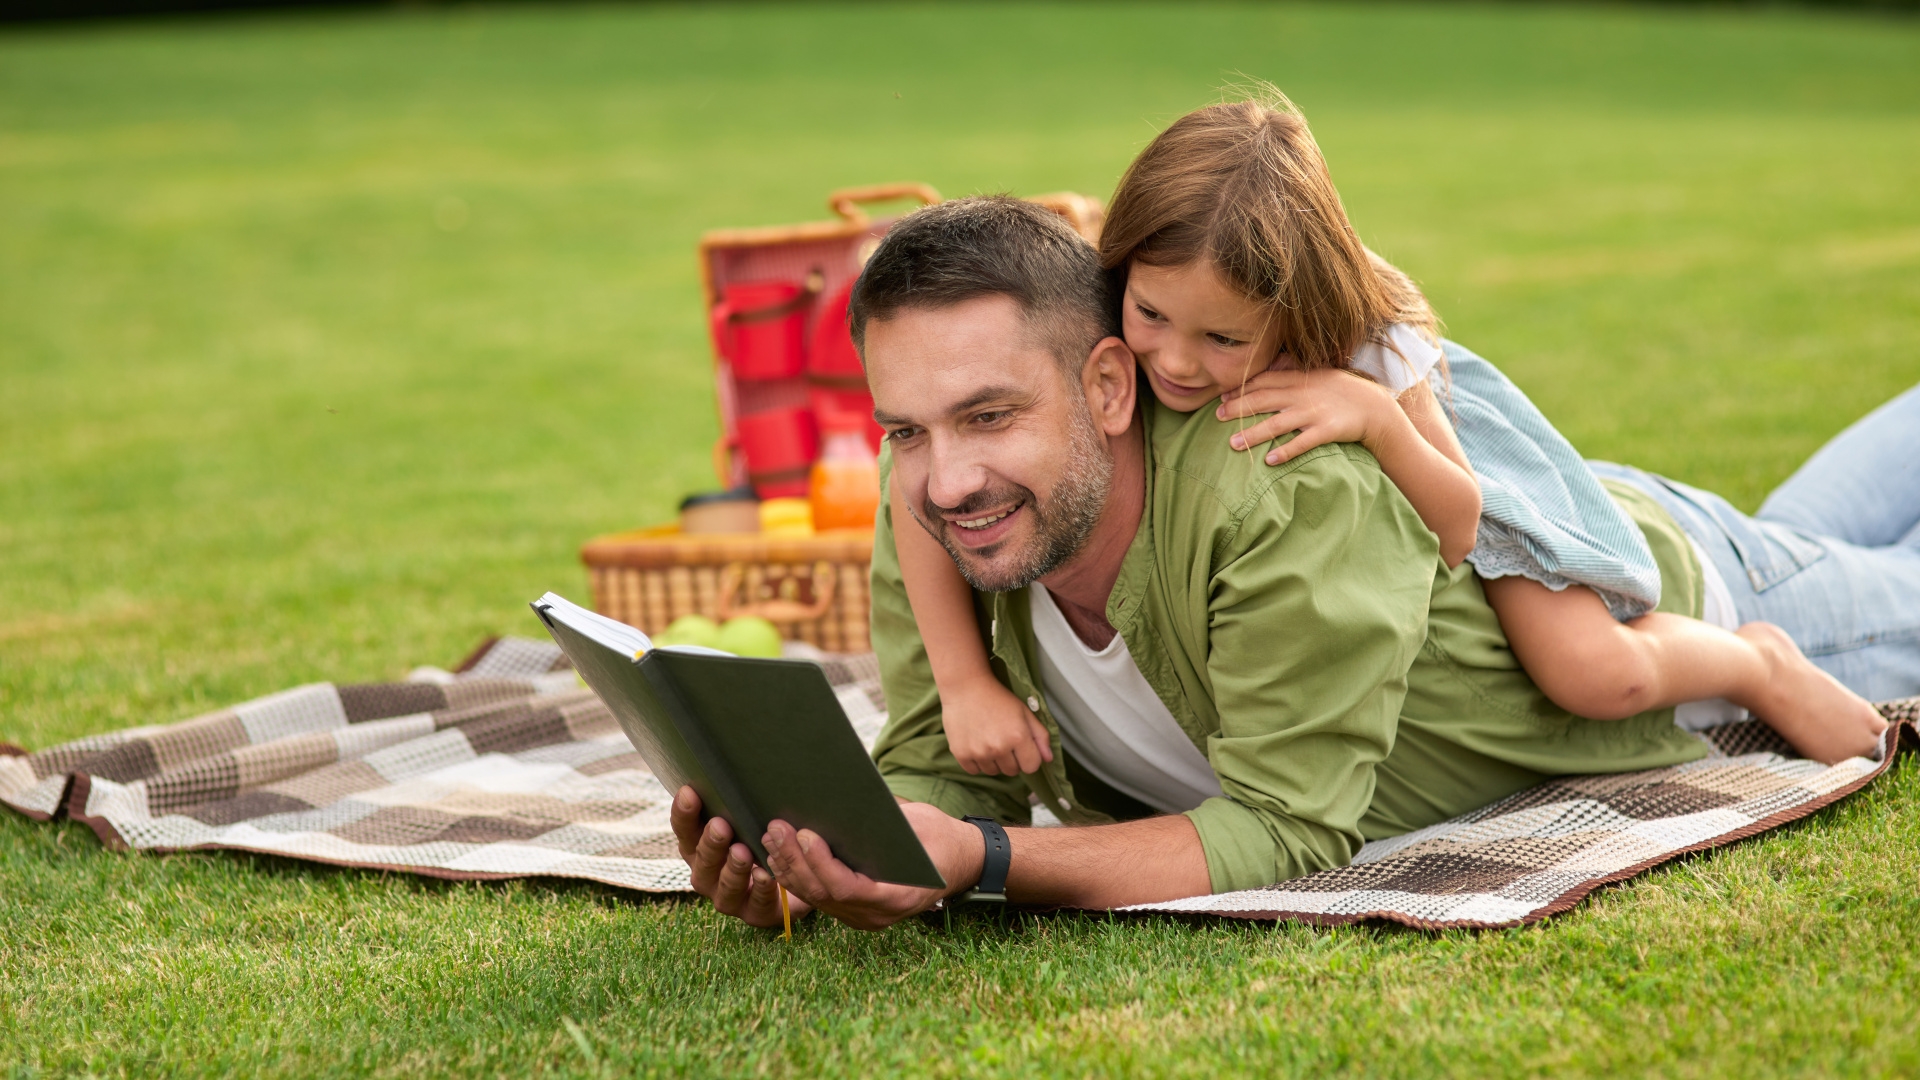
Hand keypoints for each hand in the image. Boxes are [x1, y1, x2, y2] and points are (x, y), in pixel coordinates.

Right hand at [671, 785, 814, 928]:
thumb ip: (739, 802)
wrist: (797, 879)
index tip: (690, 791)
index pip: (685, 830)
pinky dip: (761, 890)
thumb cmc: (765, 839)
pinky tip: (768, 876)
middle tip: (721, 825)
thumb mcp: (750, 819)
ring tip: (743, 852)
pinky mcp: (755, 914)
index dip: (684, 813)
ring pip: (724, 886)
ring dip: (733, 868)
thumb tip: (741, 759)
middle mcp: (708, 874)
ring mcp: (729, 897)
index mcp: (700, 848)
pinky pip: (755, 904)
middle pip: (701, 860)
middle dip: (711, 842)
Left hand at [762, 801, 985, 930]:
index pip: (846, 888)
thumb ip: (883, 821)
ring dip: (787, 867)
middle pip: (822, 894)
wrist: (960, 863)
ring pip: (814, 898)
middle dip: (794, 860)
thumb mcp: (919, 825)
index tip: (805, 834)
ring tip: (770, 836)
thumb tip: (840, 803)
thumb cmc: (940, 839)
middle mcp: (875, 915)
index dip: (821, 863)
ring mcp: (861, 917)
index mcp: (896, 897)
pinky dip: (796, 876)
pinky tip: (779, 854)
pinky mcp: (852, 910)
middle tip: (776, 828)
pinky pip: (818, 897)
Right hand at [942, 675, 1054, 775]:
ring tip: (988, 739)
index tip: (1021, 747)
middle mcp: (999, 747)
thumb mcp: (1025, 712)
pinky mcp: (961, 754)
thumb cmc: (997, 698)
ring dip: (993, 761)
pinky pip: (974, 770)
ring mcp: (979, 752)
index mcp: (1018, 737)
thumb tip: (1048, 759)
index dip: (1029, 757)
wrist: (965, 687)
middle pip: (1012, 771)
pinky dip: (976, 761)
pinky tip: (976, 743)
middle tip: (1003, 739)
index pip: (1031, 767)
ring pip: (993, 771)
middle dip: (1011, 759)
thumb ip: (1040, 736)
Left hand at [1215, 367, 1399, 465]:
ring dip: (1254, 434)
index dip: (1241, 390)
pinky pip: (1303, 442)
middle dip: (1239, 408)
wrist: (1374, 407)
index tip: (1220, 398)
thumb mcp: (1316, 377)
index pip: (1263, 382)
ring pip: (1278, 423)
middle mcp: (1303, 395)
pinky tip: (1269, 460)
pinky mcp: (1327, 430)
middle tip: (1217, 417)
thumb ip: (1291, 376)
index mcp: (1299, 380)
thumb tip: (1263, 376)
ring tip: (1233, 445)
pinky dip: (1286, 451)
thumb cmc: (1340, 392)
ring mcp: (1315, 413)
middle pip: (1264, 400)